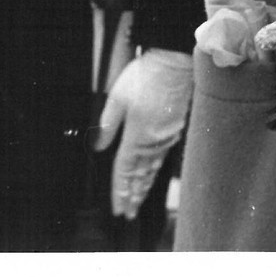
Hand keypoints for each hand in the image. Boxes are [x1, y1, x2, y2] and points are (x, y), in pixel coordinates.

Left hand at [95, 48, 193, 219]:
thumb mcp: (118, 97)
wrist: (174, 63)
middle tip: (128, 213)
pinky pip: (162, 158)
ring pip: (153, 169)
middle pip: (140, 176)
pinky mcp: (174, 130)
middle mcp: (153, 142)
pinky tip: (152, 175)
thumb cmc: (145, 77)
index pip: (125, 171)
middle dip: (133, 196)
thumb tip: (100, 147)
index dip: (119, 191)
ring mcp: (166, 137)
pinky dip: (155, 171)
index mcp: (136, 136)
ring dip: (144, 187)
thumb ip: (108, 125)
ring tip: (138, 201)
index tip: (117, 207)